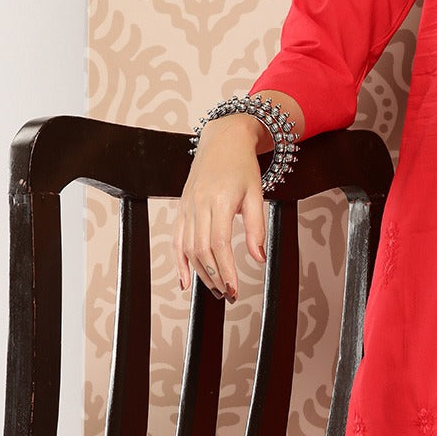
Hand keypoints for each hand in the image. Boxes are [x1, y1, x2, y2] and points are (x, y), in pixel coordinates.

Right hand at [173, 113, 267, 299]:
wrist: (223, 140)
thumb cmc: (242, 166)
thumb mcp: (257, 193)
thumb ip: (257, 227)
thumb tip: (259, 258)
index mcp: (220, 201)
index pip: (220, 244)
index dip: (226, 270)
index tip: (235, 289)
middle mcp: (199, 205)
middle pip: (202, 251)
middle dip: (215, 277)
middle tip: (229, 295)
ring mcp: (187, 207)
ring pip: (188, 248)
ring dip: (200, 273)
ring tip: (216, 290)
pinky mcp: (182, 208)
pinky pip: (177, 239)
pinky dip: (179, 261)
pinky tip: (185, 281)